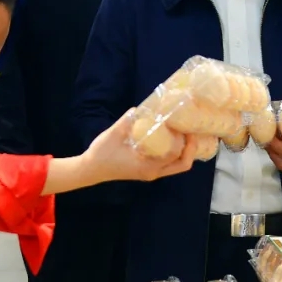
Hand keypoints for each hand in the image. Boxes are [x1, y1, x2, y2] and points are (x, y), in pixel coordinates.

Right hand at [84, 110, 198, 183]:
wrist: (91, 169)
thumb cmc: (102, 154)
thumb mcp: (113, 135)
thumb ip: (126, 121)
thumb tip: (138, 109)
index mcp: (148, 167)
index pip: (175, 156)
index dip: (183, 142)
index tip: (183, 126)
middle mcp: (153, 172)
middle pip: (182, 165)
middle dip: (190, 148)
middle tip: (191, 130)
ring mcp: (151, 172)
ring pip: (176, 165)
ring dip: (184, 150)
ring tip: (183, 132)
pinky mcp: (147, 169)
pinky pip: (168, 162)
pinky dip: (174, 151)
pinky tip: (170, 137)